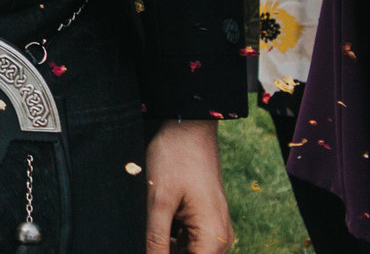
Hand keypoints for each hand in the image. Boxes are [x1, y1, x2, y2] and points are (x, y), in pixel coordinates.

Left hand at [144, 119, 232, 252]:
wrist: (189, 127)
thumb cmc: (175, 158)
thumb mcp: (159, 200)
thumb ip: (156, 238)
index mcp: (213, 238)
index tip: (148, 247)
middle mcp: (220, 238)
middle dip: (164, 251)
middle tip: (150, 228)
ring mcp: (215, 228)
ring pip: (188, 251)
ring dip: (166, 245)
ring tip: (152, 222)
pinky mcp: (207, 219)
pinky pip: (189, 239)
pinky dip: (171, 236)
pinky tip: (156, 221)